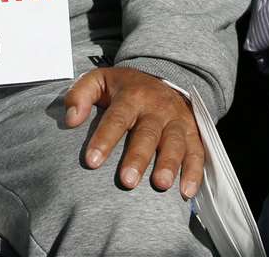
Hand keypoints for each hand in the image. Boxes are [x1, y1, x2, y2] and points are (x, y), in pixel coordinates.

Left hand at [63, 67, 204, 198]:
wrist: (160, 77)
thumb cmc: (122, 88)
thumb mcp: (98, 80)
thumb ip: (79, 95)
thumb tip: (70, 120)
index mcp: (132, 95)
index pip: (117, 117)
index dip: (104, 139)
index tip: (91, 162)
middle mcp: (157, 108)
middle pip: (148, 133)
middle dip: (138, 157)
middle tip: (126, 181)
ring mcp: (177, 120)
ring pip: (175, 142)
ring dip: (169, 164)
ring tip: (160, 185)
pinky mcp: (192, 132)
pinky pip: (197, 151)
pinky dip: (194, 172)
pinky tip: (187, 192)